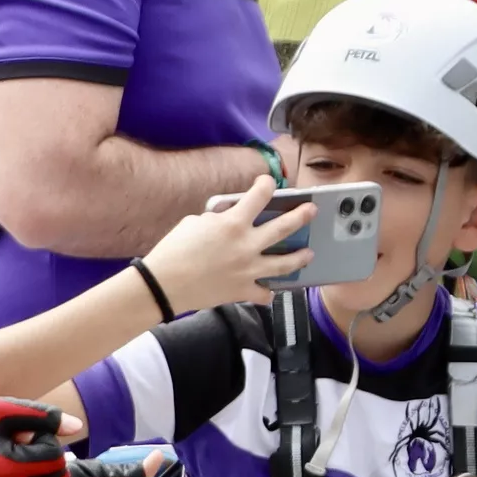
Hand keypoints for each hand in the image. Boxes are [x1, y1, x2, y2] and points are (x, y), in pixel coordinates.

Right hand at [149, 178, 312, 311]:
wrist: (164, 285)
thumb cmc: (174, 250)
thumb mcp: (195, 223)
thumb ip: (218, 219)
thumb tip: (228, 221)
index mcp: (233, 223)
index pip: (259, 195)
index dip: (266, 184)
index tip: (269, 182)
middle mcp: (247, 245)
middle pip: (284, 227)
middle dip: (301, 216)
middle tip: (311, 211)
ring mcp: (249, 270)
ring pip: (285, 263)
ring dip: (300, 257)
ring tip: (309, 254)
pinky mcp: (243, 291)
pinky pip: (264, 293)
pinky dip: (268, 292)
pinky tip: (272, 290)